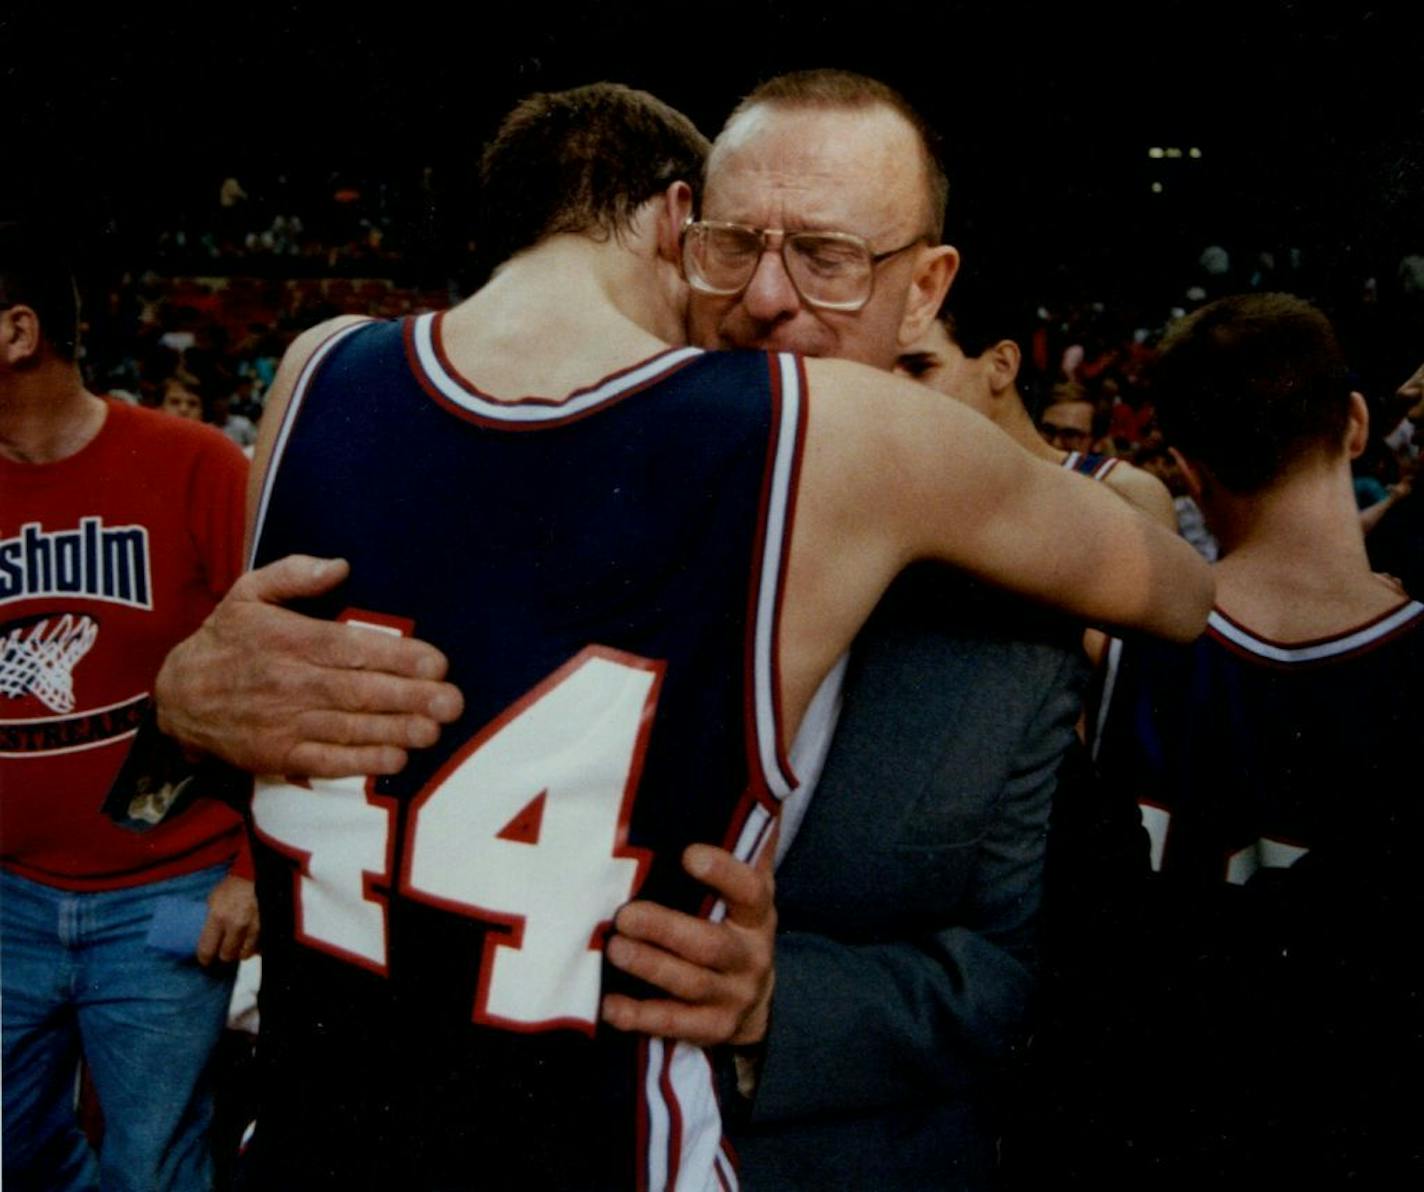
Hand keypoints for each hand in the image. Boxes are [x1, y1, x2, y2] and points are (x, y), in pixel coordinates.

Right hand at [155, 555, 463, 776]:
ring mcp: (285, 722)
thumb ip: (293, 574)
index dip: (396, 656)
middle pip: (358, 691)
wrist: (178, 697)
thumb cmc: (226, 639)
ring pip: (348, 728)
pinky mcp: (279, 755)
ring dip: (395, 731)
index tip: (436, 663)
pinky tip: (395, 759)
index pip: (350, 648)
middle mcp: (290, 682)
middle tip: (452, 702)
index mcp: (290, 640)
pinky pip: (326, 761)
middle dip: (410, 698)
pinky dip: (361, 763)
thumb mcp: (248, 592)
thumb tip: (339, 565)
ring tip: (435, 731)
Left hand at [197, 874, 259, 965]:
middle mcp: (236, 924)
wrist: (259, 875)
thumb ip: (210, 920)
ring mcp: (254, 927)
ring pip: (245, 954)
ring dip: (241, 951)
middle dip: (224, 953)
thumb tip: (207, 939)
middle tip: (224, 948)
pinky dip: (255, 947)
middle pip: (227, 955)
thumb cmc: (234, 886)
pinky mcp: (268, 927)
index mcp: (218, 916)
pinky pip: (260, 948)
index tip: (205, 959)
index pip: (207, 950)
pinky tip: (252, 939)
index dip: (205, 958)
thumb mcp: (214, 899)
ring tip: (239, 943)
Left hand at [601, 828, 776, 1046]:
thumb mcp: (743, 890)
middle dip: (667, 930)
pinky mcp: (713, 1029)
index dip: (723, 872)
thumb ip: (741, 844)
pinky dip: (642, 1017)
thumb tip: (746, 777)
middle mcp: (750, 955)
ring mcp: (733, 996)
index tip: (687, 854)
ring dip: (650, 967)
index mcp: (758, 914)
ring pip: (690, 984)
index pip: (750, 890)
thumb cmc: (732, 924)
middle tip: (625, 914)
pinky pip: (676, 1025)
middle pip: (710, 945)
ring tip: (614, 949)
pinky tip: (610, 1006)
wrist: (753, 997)